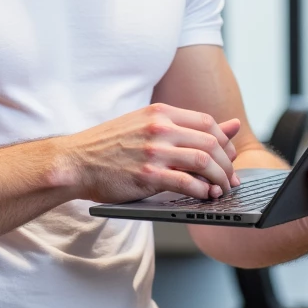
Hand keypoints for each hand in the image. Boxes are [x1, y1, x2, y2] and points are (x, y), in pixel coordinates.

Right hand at [56, 104, 241, 202]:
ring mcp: (154, 151)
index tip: (229, 157)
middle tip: (232, 178)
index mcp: (160, 112)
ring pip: (204, 162)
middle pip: (211, 143)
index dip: (225, 142)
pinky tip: (206, 196)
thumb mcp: (145, 124)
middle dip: (228, 164)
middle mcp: (159, 128)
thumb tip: (232, 126)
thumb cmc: (108, 147)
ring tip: (222, 189)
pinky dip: (203, 191)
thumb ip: (184, 126)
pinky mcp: (148, 175)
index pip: (207, 122)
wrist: (74, 162)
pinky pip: (187, 182)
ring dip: (220, 178)